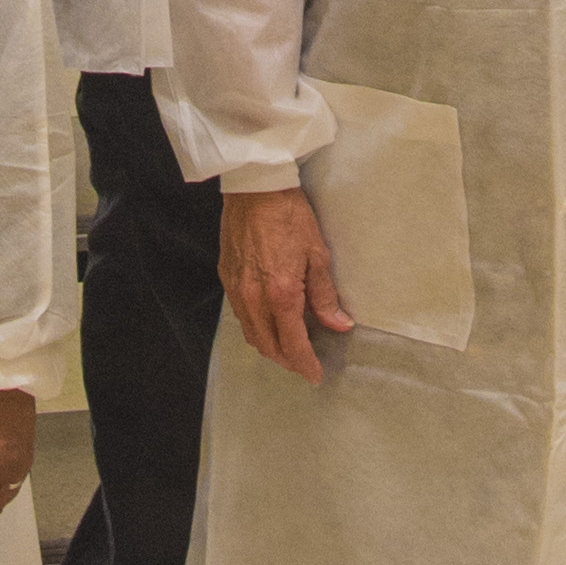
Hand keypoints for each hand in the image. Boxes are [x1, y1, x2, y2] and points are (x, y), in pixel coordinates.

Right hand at [219, 189, 352, 384]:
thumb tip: (339, 324)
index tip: (315, 376)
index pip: (293, 344)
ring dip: (270, 346)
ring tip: (289, 346)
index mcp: (281, 294)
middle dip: (288, 360)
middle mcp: (253, 298)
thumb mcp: (317, 254)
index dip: (305, 364)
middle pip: (268, 346)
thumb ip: (325, 295)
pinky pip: (240, 316)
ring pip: (251, 335)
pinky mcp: (226, 278)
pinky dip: (256, 327)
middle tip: (305, 363)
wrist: (254, 189)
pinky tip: (269, 321)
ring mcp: (236, 290)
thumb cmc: (289, 216)